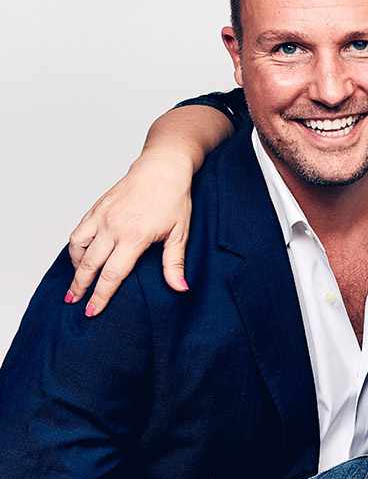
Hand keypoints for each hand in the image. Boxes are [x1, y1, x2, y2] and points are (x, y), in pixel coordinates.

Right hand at [66, 150, 194, 314]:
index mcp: (134, 237)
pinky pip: (78, 230)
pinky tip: (79, 255)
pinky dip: (74, 246)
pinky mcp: (97, 208)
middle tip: (74, 302)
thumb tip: (181, 288)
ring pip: (78, 247)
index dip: (101, 295)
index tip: (92, 311)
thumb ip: (175, 263)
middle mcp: (113, 228)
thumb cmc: (174, 198)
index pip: (112, 274)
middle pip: (89, 265)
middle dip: (80, 286)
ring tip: (75, 281)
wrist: (163, 168)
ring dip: (74, 267)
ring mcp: (102, 217)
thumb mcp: (181, 233)